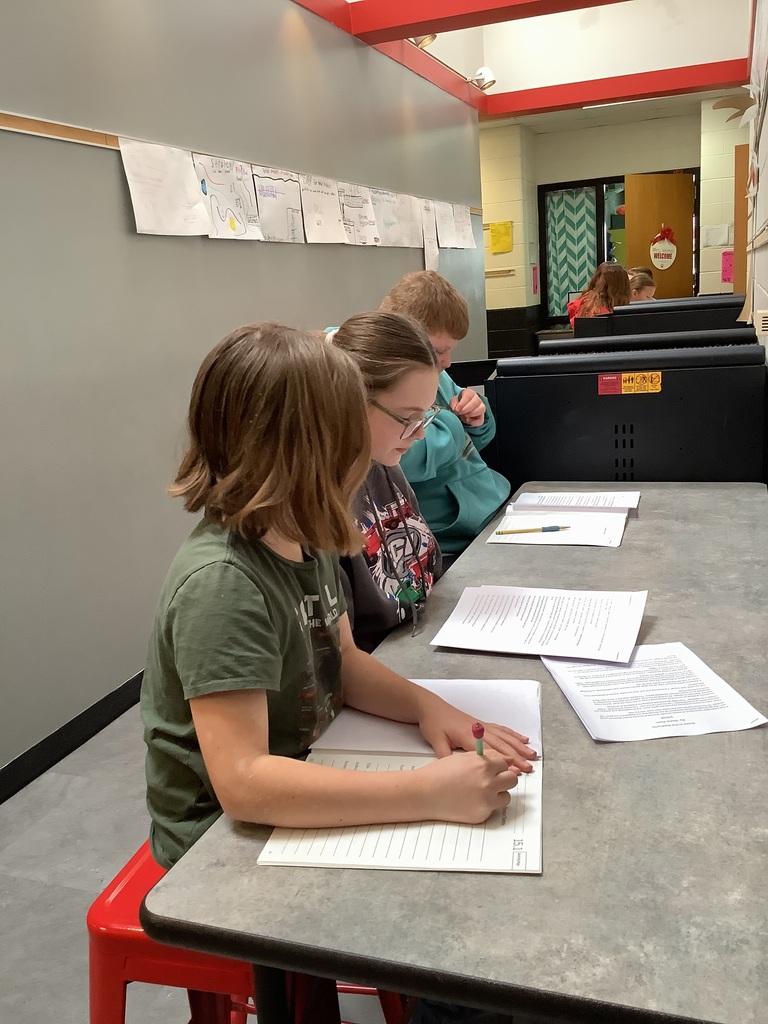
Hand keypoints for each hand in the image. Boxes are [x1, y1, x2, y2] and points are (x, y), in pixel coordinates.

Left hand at [418, 697, 536, 772]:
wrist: (431, 707)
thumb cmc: (434, 724)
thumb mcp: (436, 742)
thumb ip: (446, 757)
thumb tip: (456, 772)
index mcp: (469, 736)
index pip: (490, 752)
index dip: (504, 762)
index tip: (515, 771)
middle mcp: (479, 730)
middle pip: (501, 745)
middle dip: (517, 756)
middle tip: (529, 767)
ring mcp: (482, 726)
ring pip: (504, 737)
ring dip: (518, 746)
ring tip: (532, 754)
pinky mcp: (482, 724)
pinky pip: (501, 729)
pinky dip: (512, 734)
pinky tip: (521, 738)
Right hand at [419, 750, 518, 823]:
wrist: (424, 793)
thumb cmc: (440, 773)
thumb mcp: (464, 758)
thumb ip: (486, 757)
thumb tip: (504, 760)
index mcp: (483, 765)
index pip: (506, 763)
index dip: (500, 765)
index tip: (496, 768)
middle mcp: (488, 782)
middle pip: (512, 779)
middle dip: (504, 778)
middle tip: (493, 780)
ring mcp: (486, 800)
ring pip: (506, 796)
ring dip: (498, 793)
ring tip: (482, 792)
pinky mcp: (482, 814)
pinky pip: (493, 809)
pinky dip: (487, 805)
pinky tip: (472, 801)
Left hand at [449, 388, 485, 426]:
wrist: (459, 412)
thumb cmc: (457, 405)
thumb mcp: (453, 402)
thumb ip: (454, 404)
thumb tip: (455, 408)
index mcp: (469, 393)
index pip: (469, 395)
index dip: (463, 402)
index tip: (457, 409)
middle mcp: (477, 399)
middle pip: (477, 401)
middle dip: (468, 408)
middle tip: (460, 412)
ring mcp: (480, 408)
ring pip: (482, 409)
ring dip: (473, 413)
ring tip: (465, 416)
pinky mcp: (481, 417)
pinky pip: (481, 420)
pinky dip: (474, 422)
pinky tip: (468, 421)